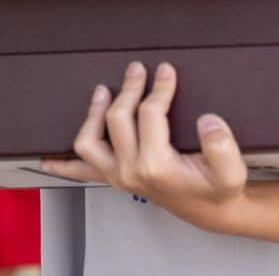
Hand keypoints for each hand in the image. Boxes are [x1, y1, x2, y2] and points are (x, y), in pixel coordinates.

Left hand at [41, 61, 247, 232]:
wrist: (211, 209)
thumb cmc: (219, 188)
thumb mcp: (232, 171)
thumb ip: (223, 147)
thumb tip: (207, 120)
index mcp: (156, 166)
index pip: (149, 113)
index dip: (159, 87)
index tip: (166, 69)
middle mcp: (130, 173)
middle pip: (117, 118)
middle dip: (128, 88)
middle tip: (138, 68)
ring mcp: (117, 177)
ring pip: (89, 141)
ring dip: (93, 113)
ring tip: (103, 89)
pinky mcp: (113, 179)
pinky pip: (80, 172)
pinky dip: (61, 164)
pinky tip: (46, 157)